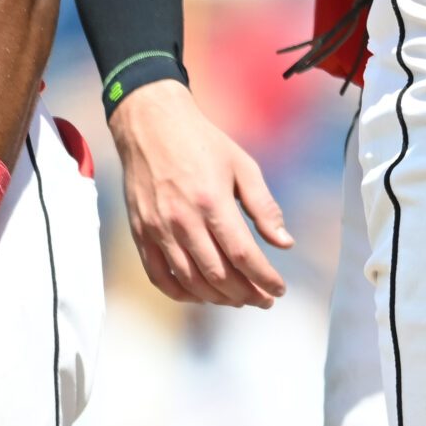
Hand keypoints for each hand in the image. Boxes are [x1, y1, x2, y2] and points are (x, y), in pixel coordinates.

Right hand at [109, 81, 293, 307]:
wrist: (151, 126)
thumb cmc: (203, 143)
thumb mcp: (243, 166)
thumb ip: (264, 206)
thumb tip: (285, 243)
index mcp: (212, 201)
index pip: (243, 254)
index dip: (264, 278)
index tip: (280, 289)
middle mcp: (182, 220)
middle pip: (218, 275)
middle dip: (246, 294)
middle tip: (264, 300)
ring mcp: (158, 230)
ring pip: (190, 281)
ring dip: (218, 298)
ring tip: (239, 299)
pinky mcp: (141, 234)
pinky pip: (159, 276)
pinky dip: (181, 293)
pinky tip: (201, 295)